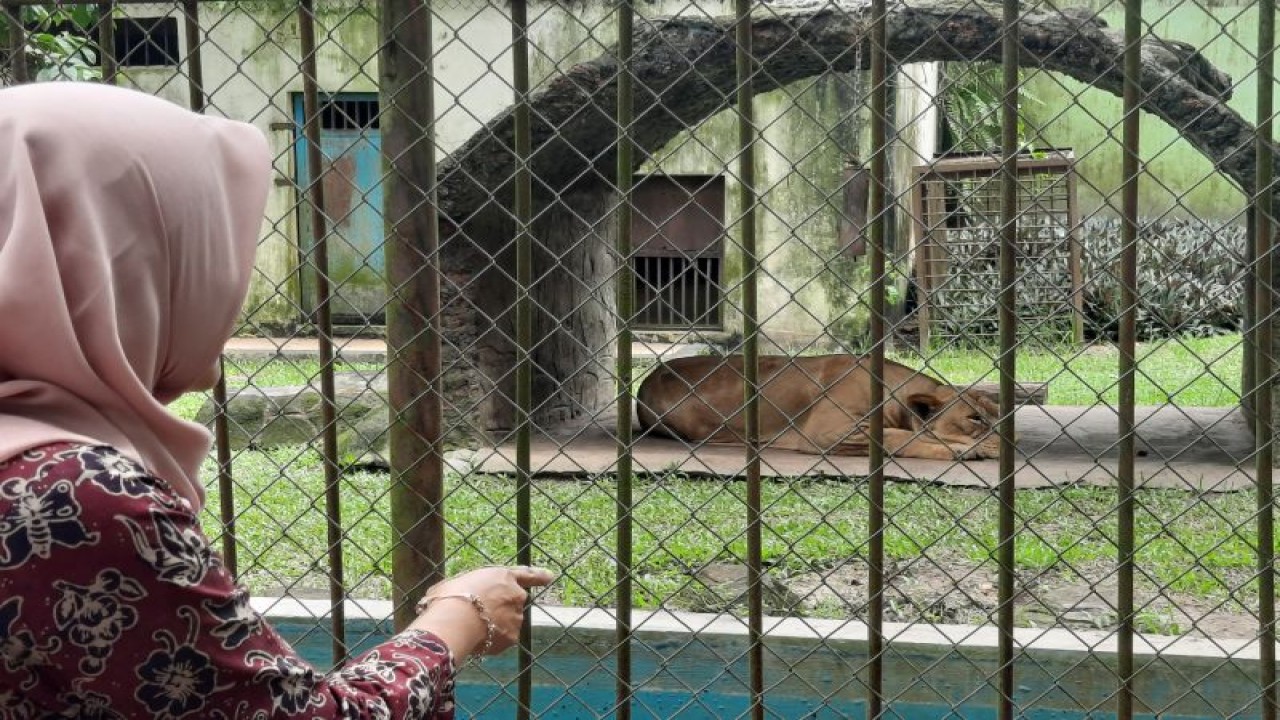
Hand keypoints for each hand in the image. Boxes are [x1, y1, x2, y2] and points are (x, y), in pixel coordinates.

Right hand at [408, 565, 555, 660]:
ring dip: (495, 626)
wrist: (455, 619)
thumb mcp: (454, 583)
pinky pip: (502, 640)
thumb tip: (446, 594)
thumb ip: (464, 586)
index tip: (551, 577)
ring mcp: (516, 616)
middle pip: (514, 602)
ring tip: (472, 627)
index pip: (527, 574)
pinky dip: (492, 641)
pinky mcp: (513, 636)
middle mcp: (516, 595)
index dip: (539, 576)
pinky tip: (476, 639)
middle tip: (479, 615)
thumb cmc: (450, 597)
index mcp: (503, 576)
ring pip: (508, 622)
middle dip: (501, 609)